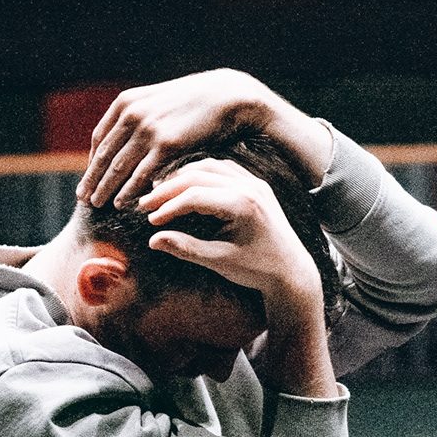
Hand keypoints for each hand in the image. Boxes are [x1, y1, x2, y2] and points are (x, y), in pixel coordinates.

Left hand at [77, 69, 332, 209]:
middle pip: (103, 155)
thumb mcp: (159, 103)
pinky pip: (140, 174)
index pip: (100, 139)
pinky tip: (123, 204)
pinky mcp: (166, 144)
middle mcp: (131, 114)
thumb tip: (125, 136)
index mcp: (126, 102)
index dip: (92, 163)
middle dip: (92, 180)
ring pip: (117, 167)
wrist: (227, 96)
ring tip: (99, 206)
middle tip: (84, 200)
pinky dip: (129, 191)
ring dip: (106, 189)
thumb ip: (140, 116)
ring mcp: (147, 128)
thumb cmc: (195, 103)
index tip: (88, 180)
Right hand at [135, 158, 322, 310]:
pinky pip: (222, 168)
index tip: (150, 221)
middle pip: (198, 176)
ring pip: (209, 167)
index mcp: (243, 204)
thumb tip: (153, 240)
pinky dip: (199, 174)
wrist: (291, 269)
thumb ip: (186, 248)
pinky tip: (184, 186)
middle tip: (145, 204)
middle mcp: (250, 186)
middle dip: (168, 189)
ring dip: (182, 177)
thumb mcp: (220, 262)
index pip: (194, 196)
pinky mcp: (255, 184)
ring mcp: (254, 182)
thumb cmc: (258, 269)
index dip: (168, 207)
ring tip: (159, 193)